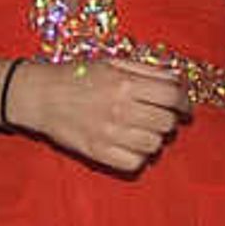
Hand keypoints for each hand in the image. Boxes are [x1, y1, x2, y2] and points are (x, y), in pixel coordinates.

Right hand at [13, 57, 193, 173]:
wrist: (40, 95)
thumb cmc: (76, 76)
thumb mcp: (112, 63)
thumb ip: (146, 71)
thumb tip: (176, 82)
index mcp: (125, 84)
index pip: (172, 96)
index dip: (185, 102)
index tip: (185, 107)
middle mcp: (120, 109)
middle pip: (166, 122)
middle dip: (170, 120)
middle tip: (161, 117)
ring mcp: (109, 134)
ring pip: (154, 145)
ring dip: (155, 138)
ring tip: (144, 131)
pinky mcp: (98, 152)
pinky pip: (134, 163)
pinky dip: (139, 156)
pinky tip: (132, 145)